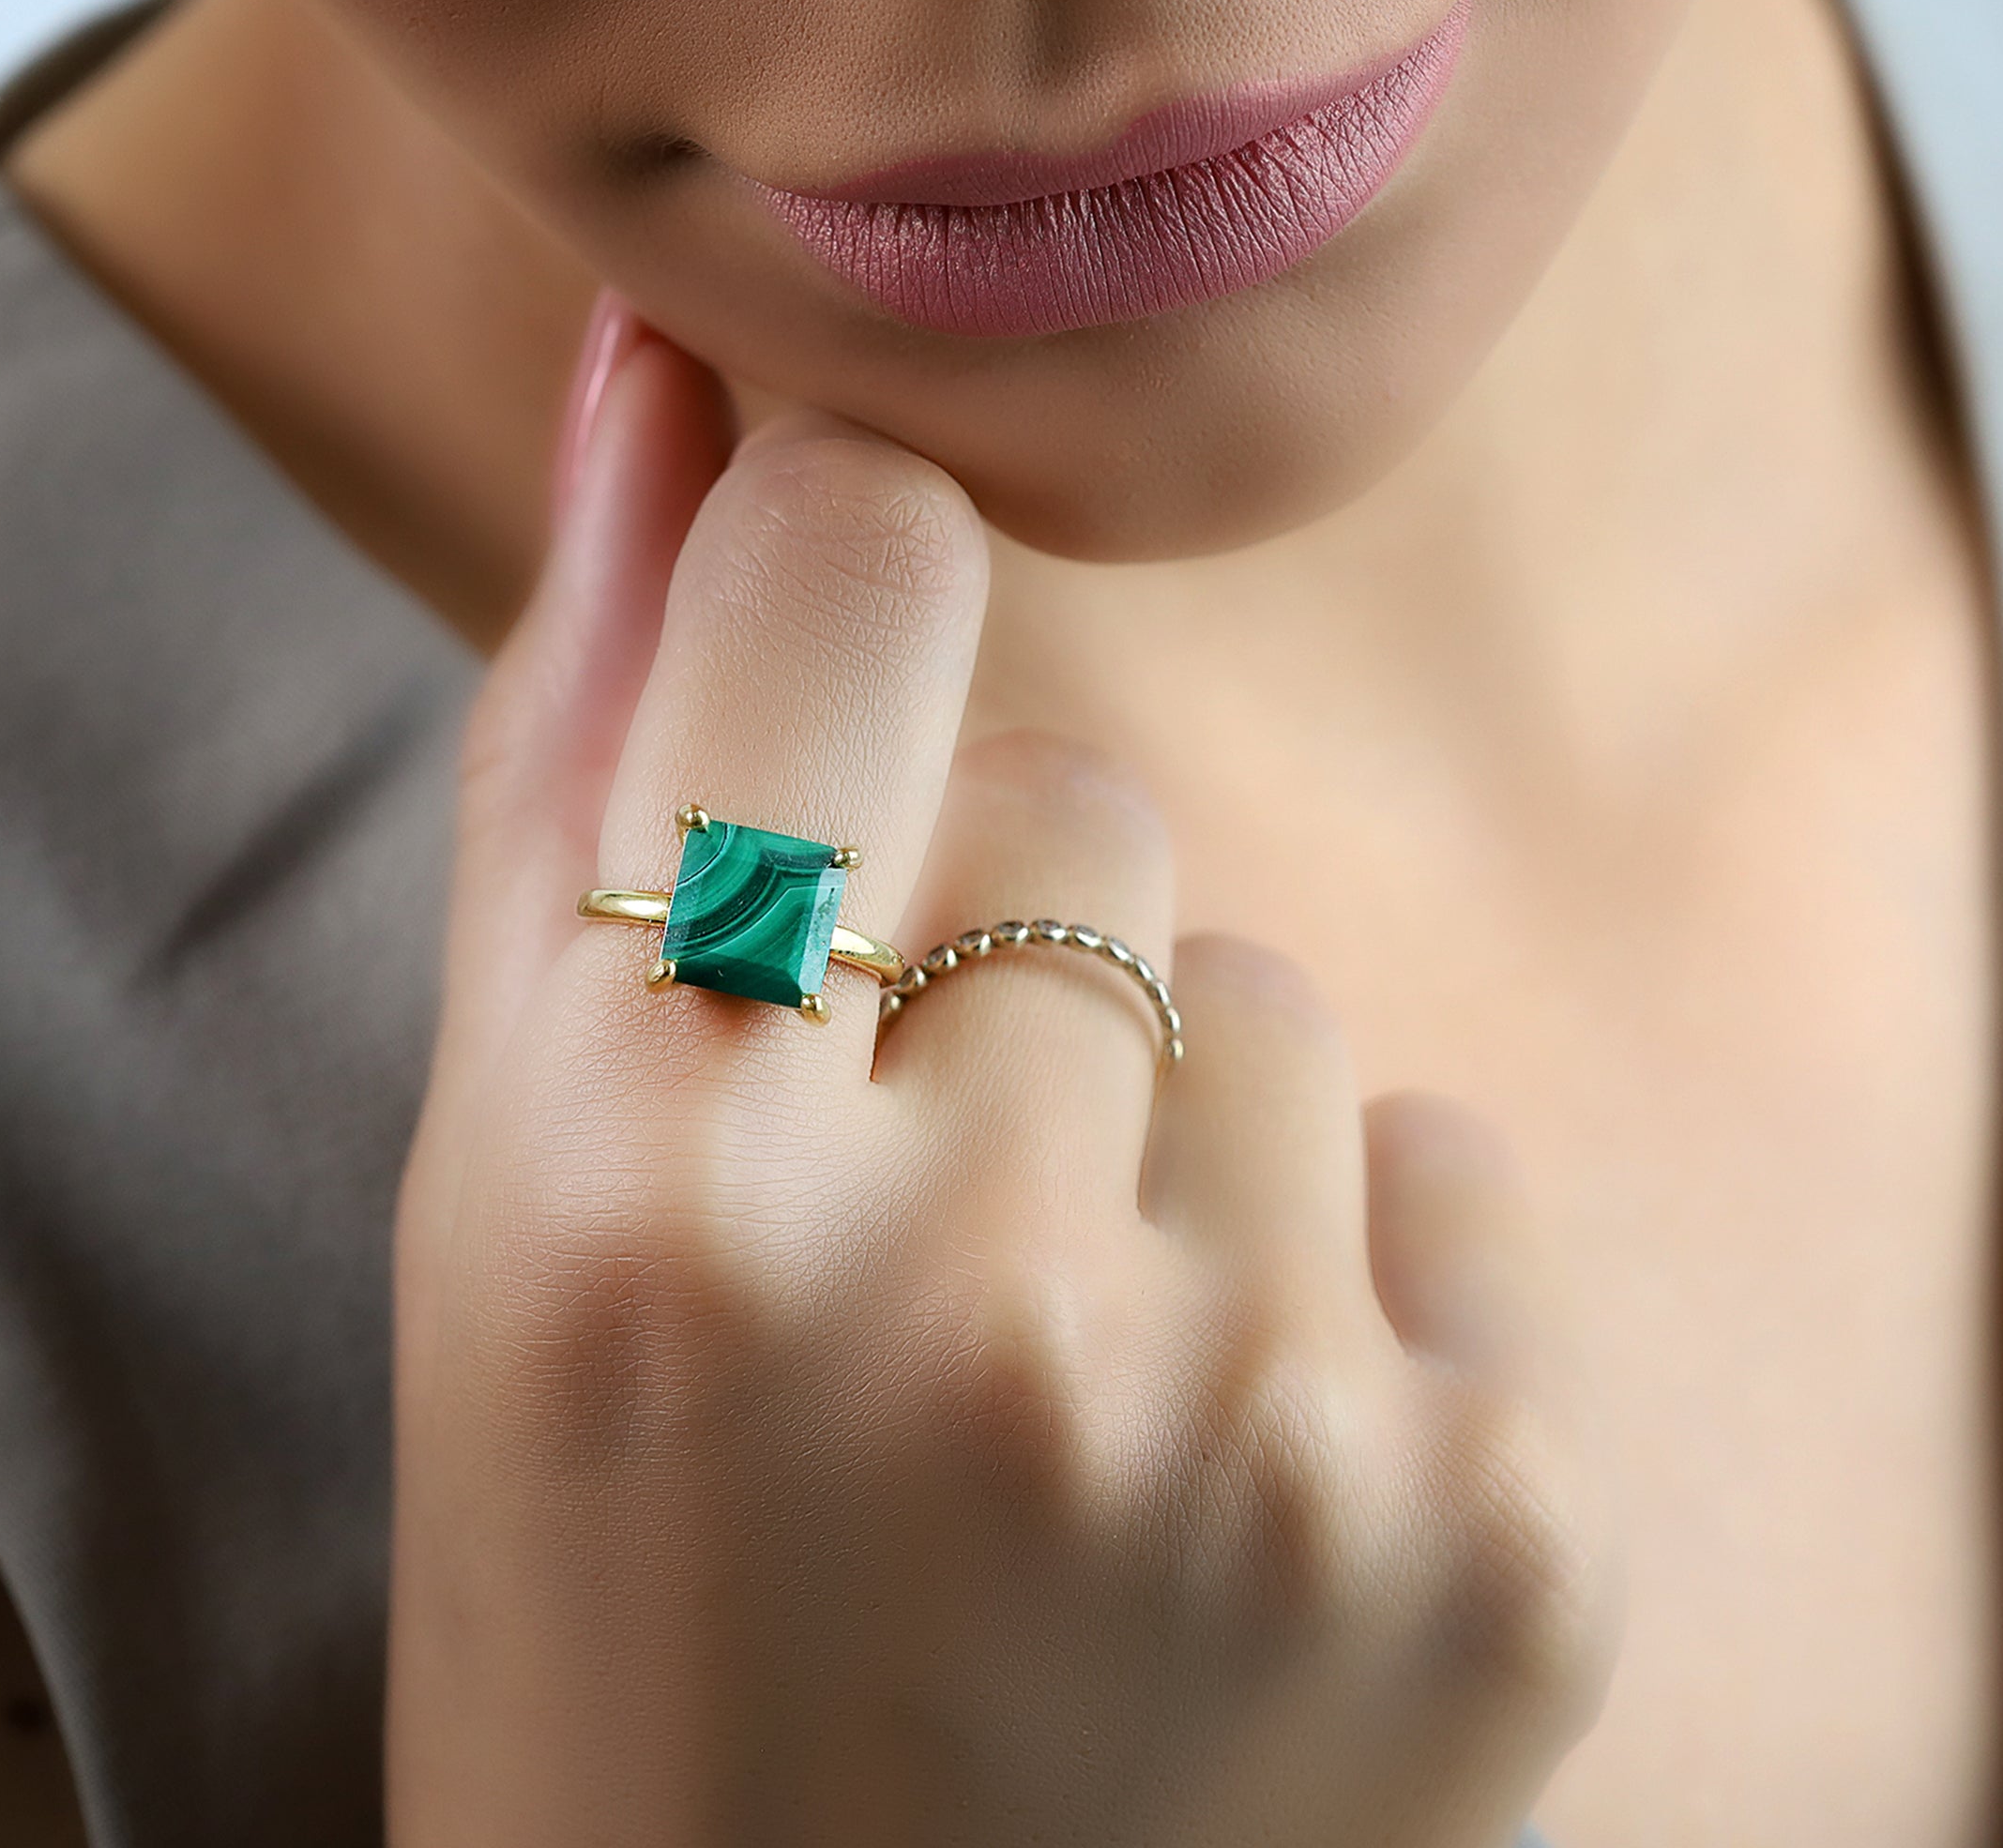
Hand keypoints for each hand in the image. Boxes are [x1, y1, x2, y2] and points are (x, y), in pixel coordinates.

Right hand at [387, 301, 1618, 1845]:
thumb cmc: (599, 1623)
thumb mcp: (499, 1216)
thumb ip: (577, 772)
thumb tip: (669, 378)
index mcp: (656, 1191)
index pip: (849, 584)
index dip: (845, 596)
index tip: (830, 695)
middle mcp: (973, 1300)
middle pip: (1082, 807)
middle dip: (978, 968)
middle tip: (889, 1243)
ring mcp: (1269, 1435)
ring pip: (1260, 993)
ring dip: (1155, 1138)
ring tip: (1042, 1394)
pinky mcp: (1504, 1545)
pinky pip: (1445, 1169)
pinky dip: (1338, 1284)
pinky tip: (1209, 1484)